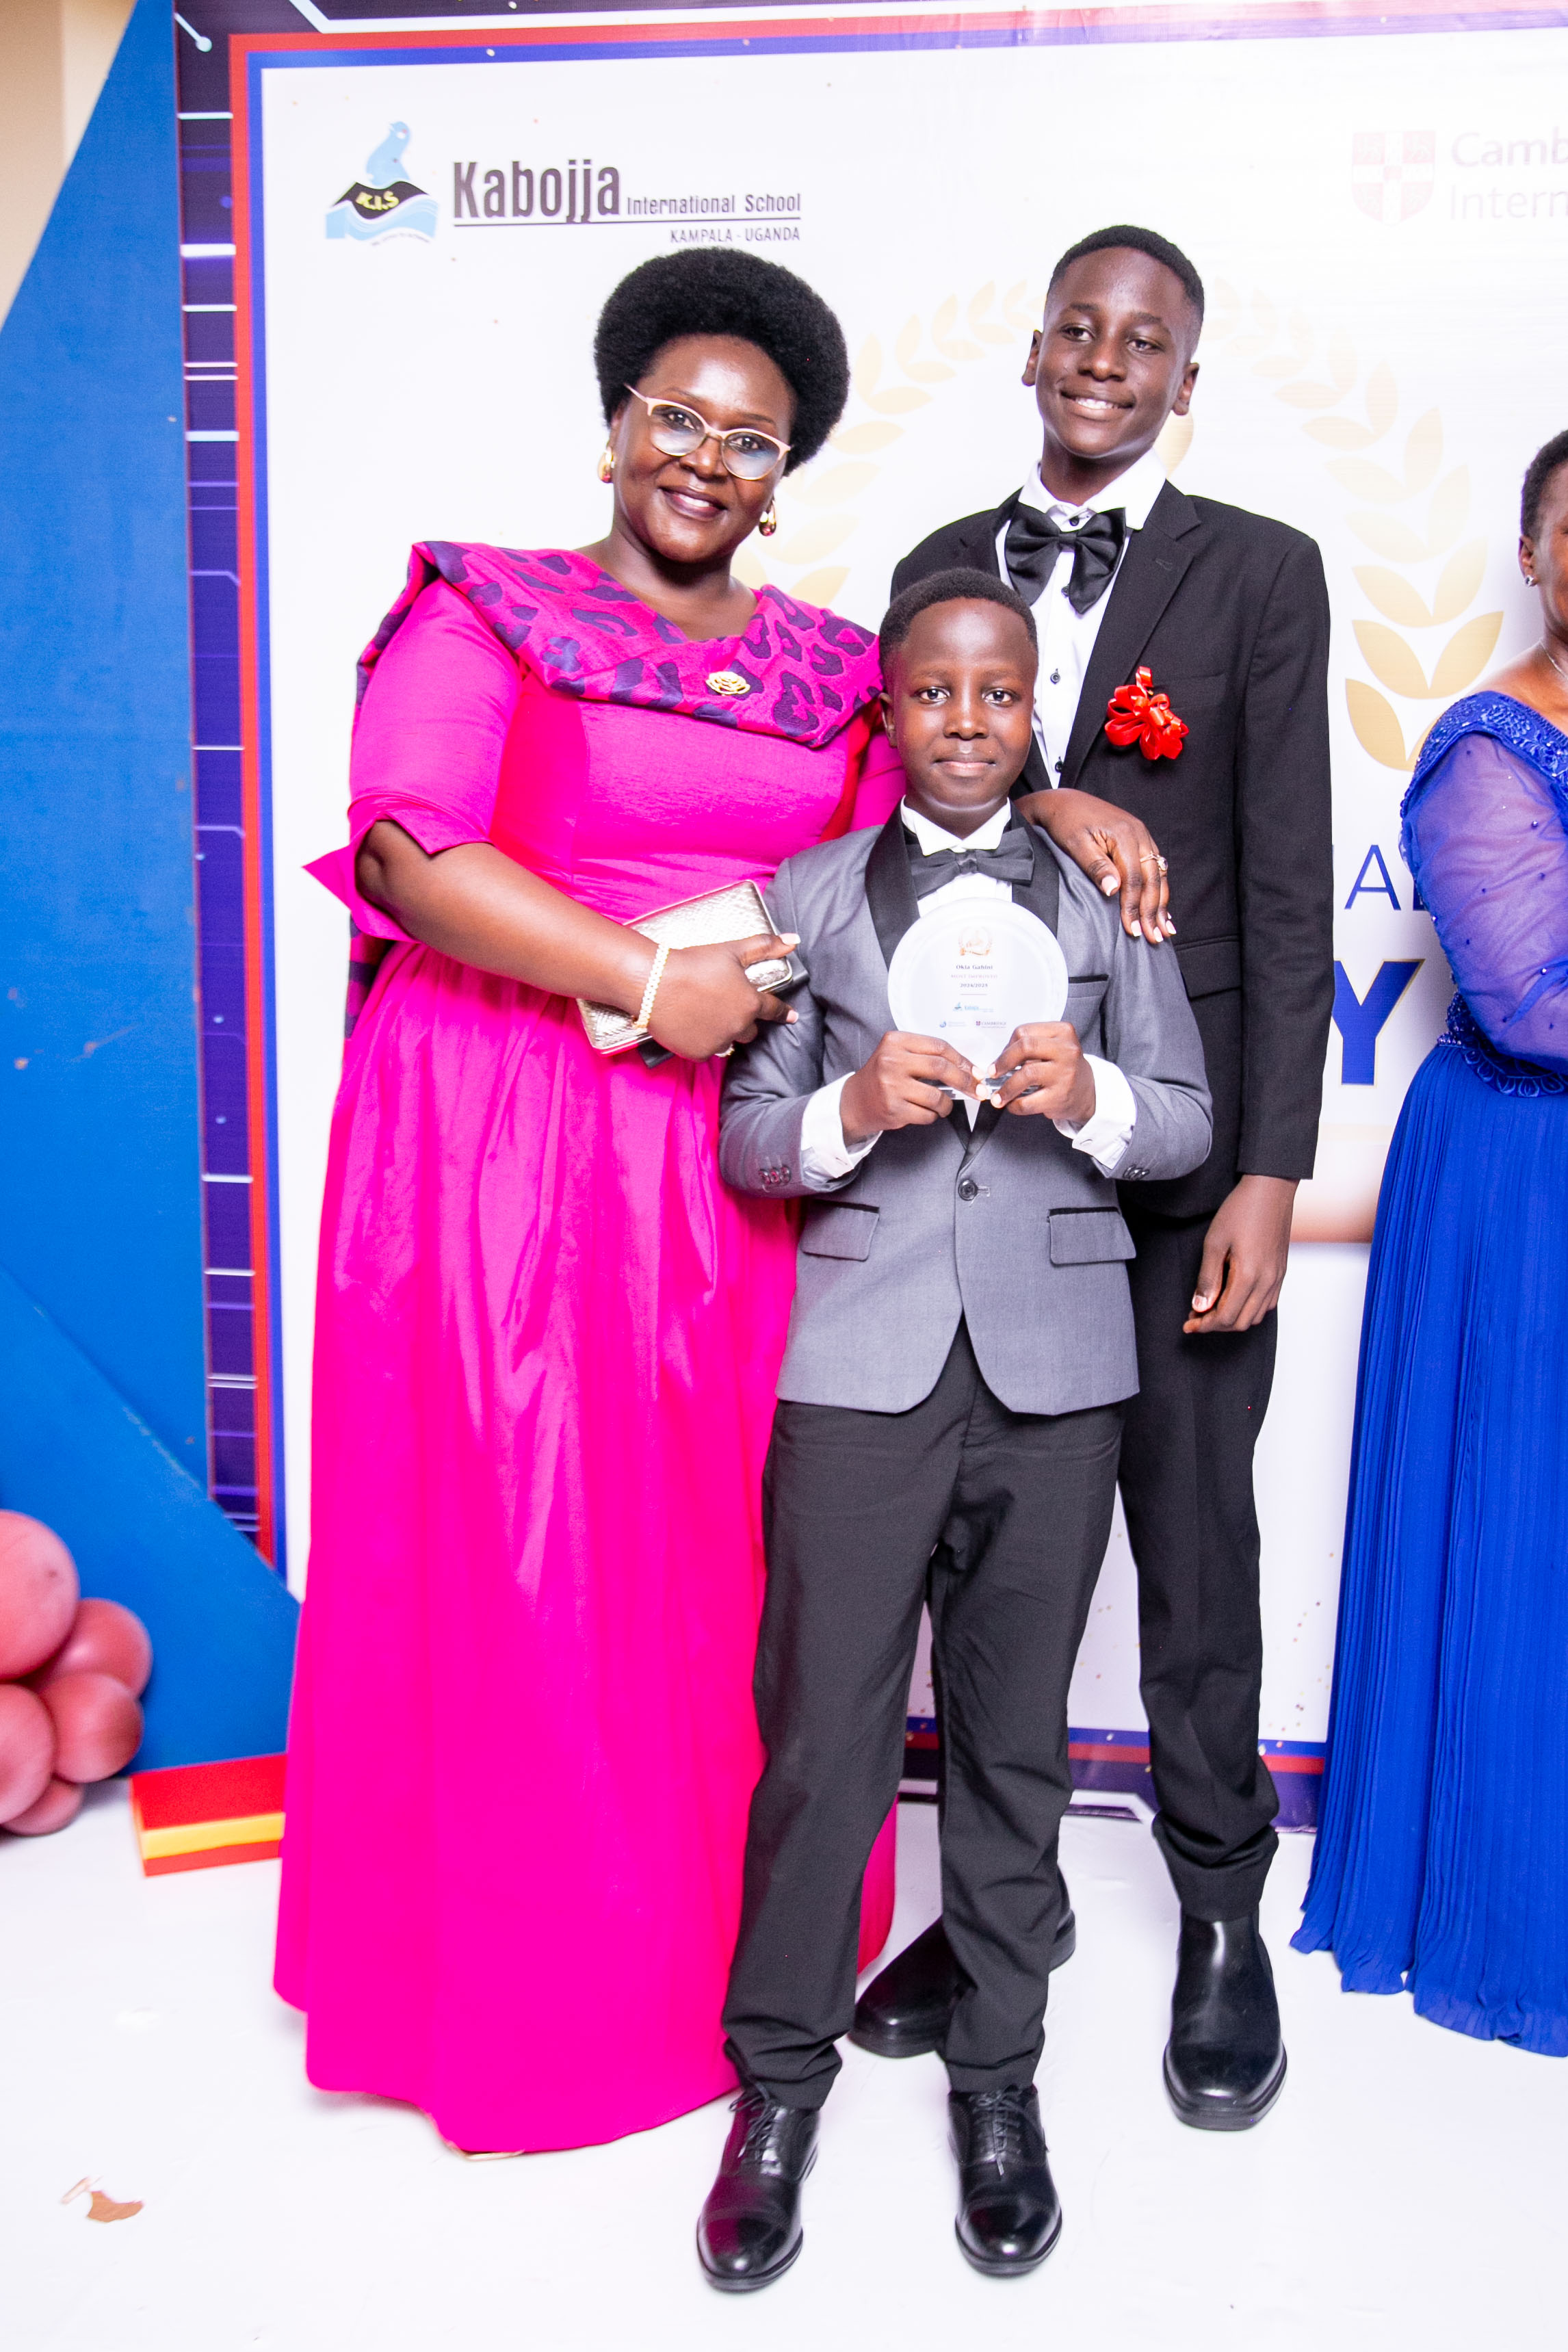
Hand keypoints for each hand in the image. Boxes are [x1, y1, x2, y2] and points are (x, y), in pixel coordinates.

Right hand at [647, 933, 797, 1059]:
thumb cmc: (694, 963)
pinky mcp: (698, 1053)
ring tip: (703, 1014)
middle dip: (742, 1020)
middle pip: (750, 1030)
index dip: (783, 1012)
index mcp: (750, 1003)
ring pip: (728, 1041)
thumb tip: (794, 940)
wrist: (654, 982)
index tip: (791, 1016)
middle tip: (724, 1006)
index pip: (773, 1010)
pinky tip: (690, 1024)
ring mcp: (718, 1042)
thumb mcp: (732, 950)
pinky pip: (706, 1050)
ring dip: (722, 1032)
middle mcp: (738, 1026)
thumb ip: (765, 947)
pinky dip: (701, 1040)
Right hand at [839, 1033, 974, 1145]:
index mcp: (895, 1042)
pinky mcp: (893, 1109)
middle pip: (941, 1068)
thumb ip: (926, 1056)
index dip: (962, 1060)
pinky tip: (926, 1112)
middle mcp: (891, 1061)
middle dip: (964, 1080)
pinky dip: (933, 1115)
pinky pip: (927, 1114)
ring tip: (943, 1105)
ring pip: (936, 1096)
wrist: (855, 1102)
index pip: (938, 1046)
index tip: (975, 1070)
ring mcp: (891, 1086)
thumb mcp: (898, 1055)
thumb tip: (967, 1068)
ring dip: (947, 1104)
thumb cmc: (882, 1077)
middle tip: (976, 1089)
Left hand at [987, 1023, 1095, 1120]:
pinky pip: (1028, 1101)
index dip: (1007, 1046)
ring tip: (998, 1097)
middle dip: (1003, 1062)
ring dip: (1005, 1088)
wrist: (1086, 1093)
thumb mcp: (1054, 1047)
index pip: (1024, 1032)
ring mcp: (1065, 1074)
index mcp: (1062, 1032)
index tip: (1000, 1059)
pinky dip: (1014, 1105)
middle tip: (993, 1074)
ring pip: (1025, 1074)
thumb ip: (1030, 1047)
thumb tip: (998, 1062)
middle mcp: (1067, 1050)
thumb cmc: (1063, 1068)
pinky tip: (1012, 1105)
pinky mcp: (1060, 1097)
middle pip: (1025, 1047)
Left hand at [1015, 787, 1175, 946]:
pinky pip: (1155, 868)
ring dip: (1162, 903)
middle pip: (1152, 879)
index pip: (1134, 879)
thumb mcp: (1076, 844)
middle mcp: (1140, 834)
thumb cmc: (1066, 822)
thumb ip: (1096, 866)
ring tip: (1165, 929)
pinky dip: (1159, 890)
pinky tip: (1162, 907)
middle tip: (1155, 937)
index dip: (1134, 907)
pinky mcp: (1140, 841)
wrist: (1065, 801)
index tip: (1133, 930)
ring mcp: (1143, 837)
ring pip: (1158, 875)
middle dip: (1154, 911)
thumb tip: (1113, 889)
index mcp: (1125, 834)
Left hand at [1183, 1175, 1298, 1334]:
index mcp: (1249, 1275)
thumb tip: (1200, 1307)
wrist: (1271, 1189)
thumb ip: (1208, 1278)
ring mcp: (1277, 1277)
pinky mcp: (1281, 1272)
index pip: (1226, 1317)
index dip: (1204, 1325)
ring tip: (1211, 1308)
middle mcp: (1267, 1281)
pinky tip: (1233, 1299)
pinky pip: (1267, 1304)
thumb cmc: (1240, 1210)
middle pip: (1240, 1322)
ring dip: (1232, 1319)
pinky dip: (1249, 1310)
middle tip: (1196, 1317)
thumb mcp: (1214, 1242)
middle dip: (1215, 1325)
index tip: (1188, 1323)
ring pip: (1255, 1316)